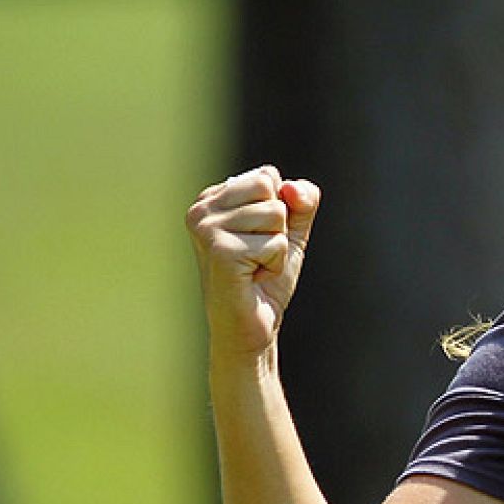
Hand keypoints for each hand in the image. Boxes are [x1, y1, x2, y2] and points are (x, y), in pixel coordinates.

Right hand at [186, 165, 320, 357]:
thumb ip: (301, 201)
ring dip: (276, 248)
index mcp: (211, 198)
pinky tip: (252, 278)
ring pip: (275, 215)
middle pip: (271, 190)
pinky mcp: (219, 251)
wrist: (252, 327)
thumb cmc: (266, 278)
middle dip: (278, 227)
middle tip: (258, 256)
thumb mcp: (290, 231)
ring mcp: (206, 229)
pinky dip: (274, 264)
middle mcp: (201, 209)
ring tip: (254, 267)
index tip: (258, 239)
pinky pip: (275, 243)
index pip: (268, 176)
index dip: (279, 212)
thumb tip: (292, 188)